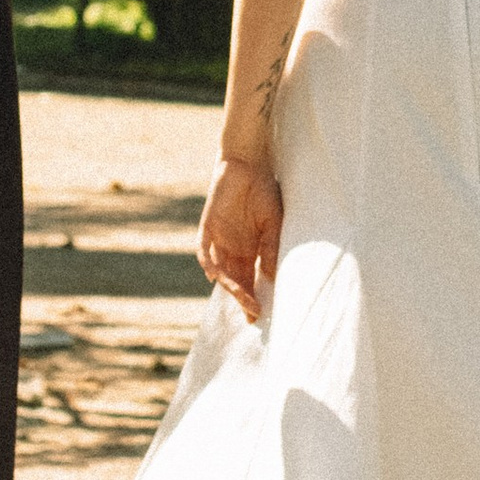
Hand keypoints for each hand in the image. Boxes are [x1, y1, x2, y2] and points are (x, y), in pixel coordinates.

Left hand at [198, 156, 283, 322]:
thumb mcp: (274, 224)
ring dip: (230, 286)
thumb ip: (271, 249)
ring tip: (243, 298)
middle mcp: (233, 250)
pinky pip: (204, 251)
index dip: (254, 298)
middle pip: (235, 281)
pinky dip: (209, 264)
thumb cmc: (266, 192)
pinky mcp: (207, 228)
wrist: (248, 164)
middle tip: (252, 313)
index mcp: (251, 251)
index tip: (261, 315)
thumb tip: (273, 278)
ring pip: (221, 271)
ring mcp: (219, 240)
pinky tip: (215, 276)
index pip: (250, 281)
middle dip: (243, 298)